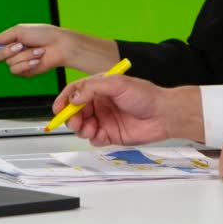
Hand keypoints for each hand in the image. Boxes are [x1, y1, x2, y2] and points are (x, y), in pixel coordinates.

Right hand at [0, 24, 118, 76]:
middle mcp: (13, 52)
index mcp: (10, 41)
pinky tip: (37, 60)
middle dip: (7, 51)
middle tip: (19, 45)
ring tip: (36, 51)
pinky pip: (17, 71)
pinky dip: (27, 64)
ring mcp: (19, 63)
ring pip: (9, 64)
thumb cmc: (42, 35)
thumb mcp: (19, 32)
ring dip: (23, 56)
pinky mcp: (26, 72)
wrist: (60, 46)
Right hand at [53, 75, 203, 145]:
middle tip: (75, 122)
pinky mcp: (110, 134)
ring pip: (82, 126)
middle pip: (75, 111)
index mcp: (100, 88)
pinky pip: (94, 139)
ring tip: (89, 129)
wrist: (164, 115)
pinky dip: (93, 138)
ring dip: (81, 128)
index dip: (64, 100)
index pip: (75, 92)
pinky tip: (100, 135)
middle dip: (71, 117)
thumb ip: (92, 88)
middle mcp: (100, 103)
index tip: (58, 109)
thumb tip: (74, 97)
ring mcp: (104, 119)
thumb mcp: (117, 84)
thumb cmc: (146, 96)